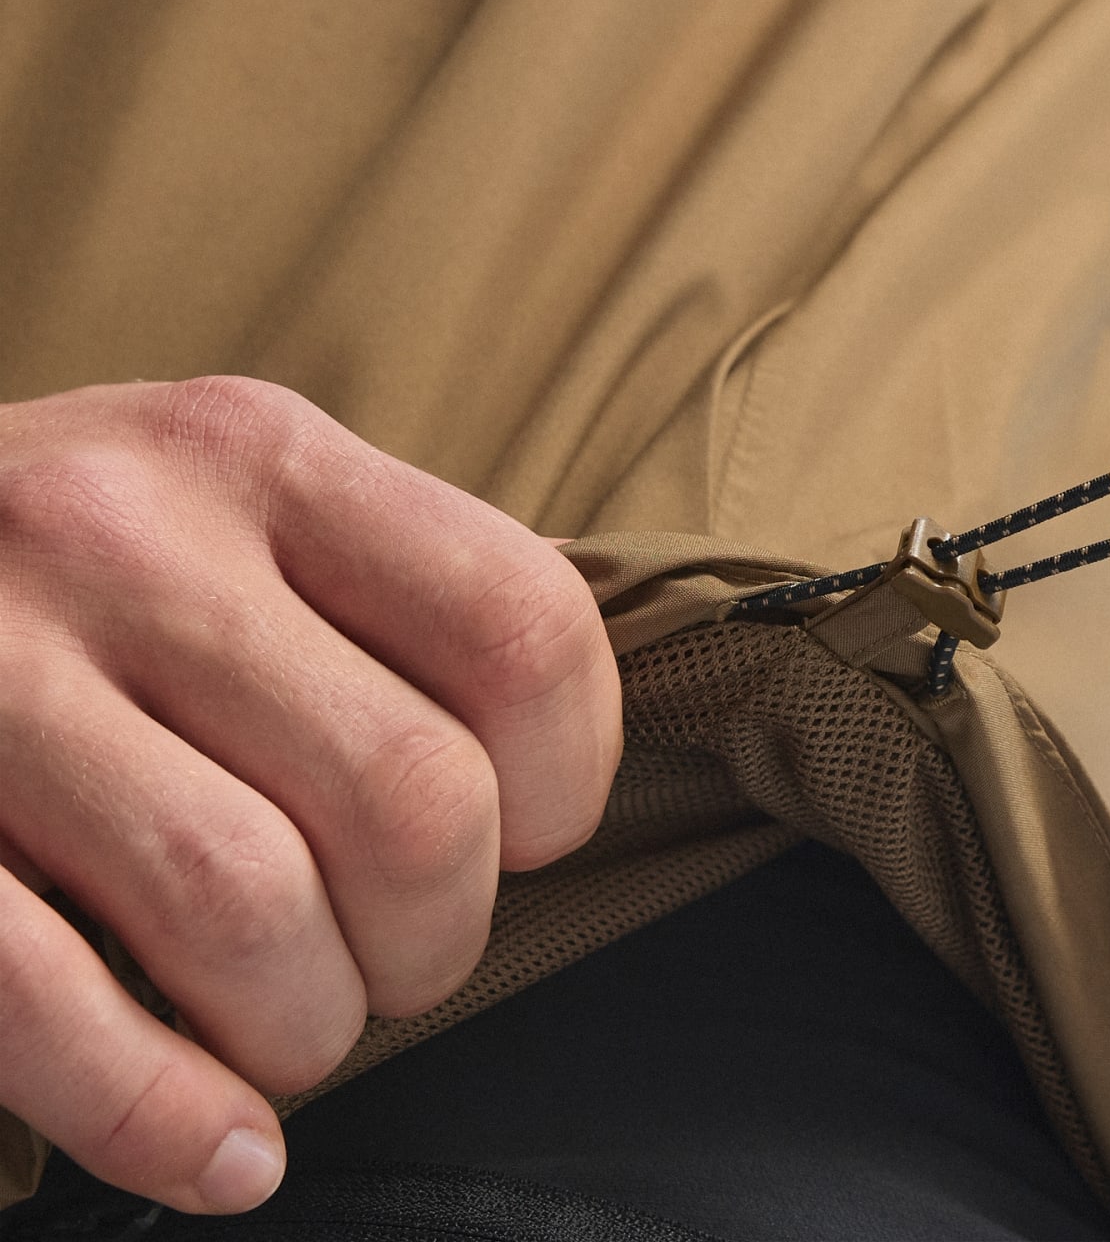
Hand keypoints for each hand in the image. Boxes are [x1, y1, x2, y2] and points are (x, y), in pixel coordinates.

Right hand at [0, 378, 621, 1213]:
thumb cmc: (57, 548)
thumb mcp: (217, 492)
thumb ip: (365, 585)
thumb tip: (534, 780)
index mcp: (258, 455)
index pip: (520, 622)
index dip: (565, 771)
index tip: (530, 829)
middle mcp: (129, 542)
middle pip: (408, 793)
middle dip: (439, 931)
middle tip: (401, 954)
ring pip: (247, 909)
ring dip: (311, 1022)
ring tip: (295, 1020)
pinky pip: (48, 1006)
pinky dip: (161, 1115)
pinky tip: (221, 1146)